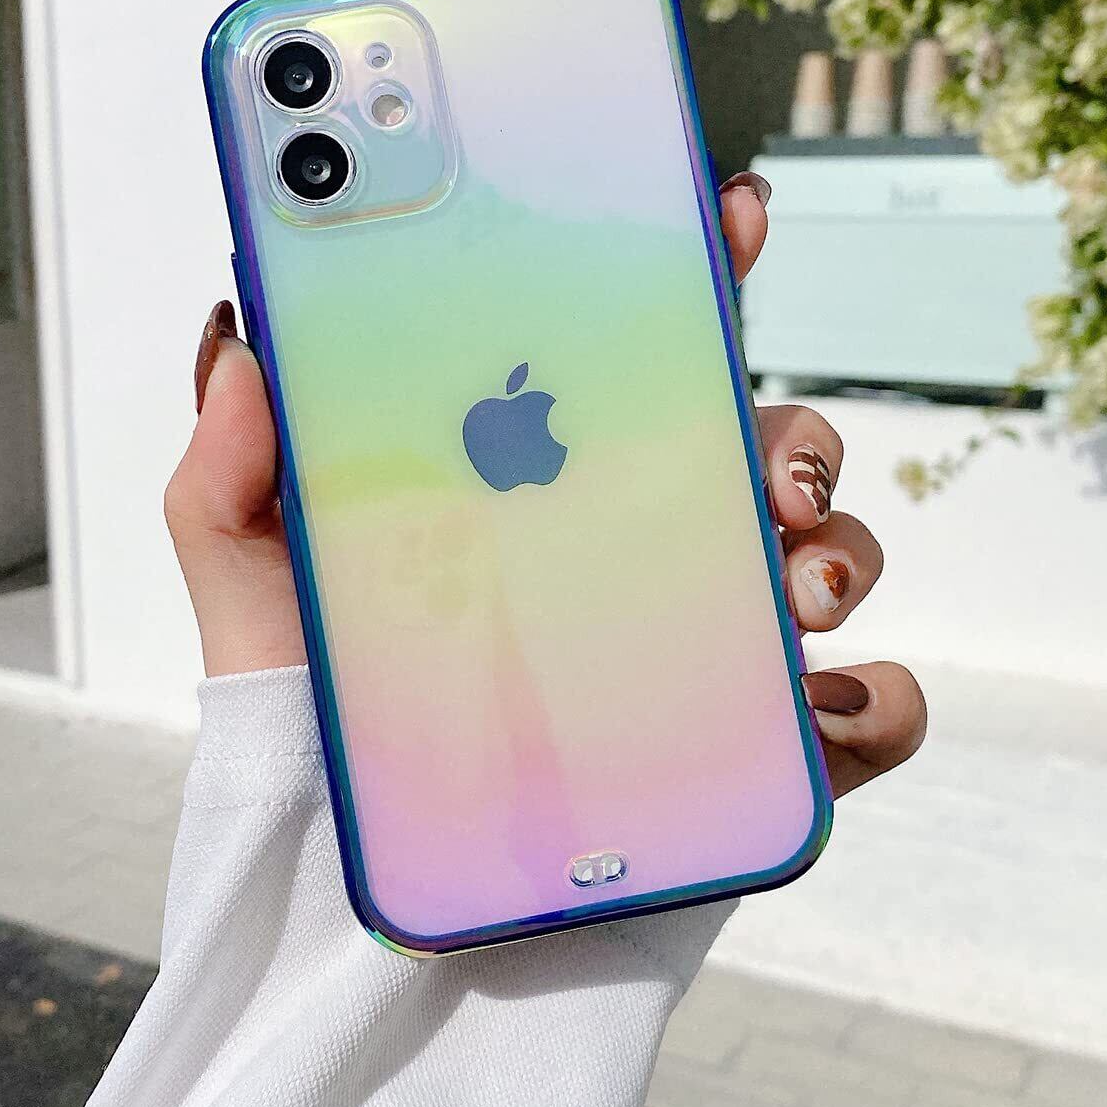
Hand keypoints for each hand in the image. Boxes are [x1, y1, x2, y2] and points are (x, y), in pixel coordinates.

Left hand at [165, 173, 924, 798]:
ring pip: (832, 555)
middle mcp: (642, 548)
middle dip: (796, 435)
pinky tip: (820, 705)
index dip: (703, 270)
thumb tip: (240, 341)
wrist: (365, 896)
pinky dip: (876, 701)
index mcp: (548, 484)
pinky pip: (865, 712)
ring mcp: (706, 645)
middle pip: (764, 446)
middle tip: (764, 470)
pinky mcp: (746, 749)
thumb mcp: (256, 591)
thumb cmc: (321, 728)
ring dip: (843, 549)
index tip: (731, 210)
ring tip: (793, 586)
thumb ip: (230, 475)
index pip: (639, 357)